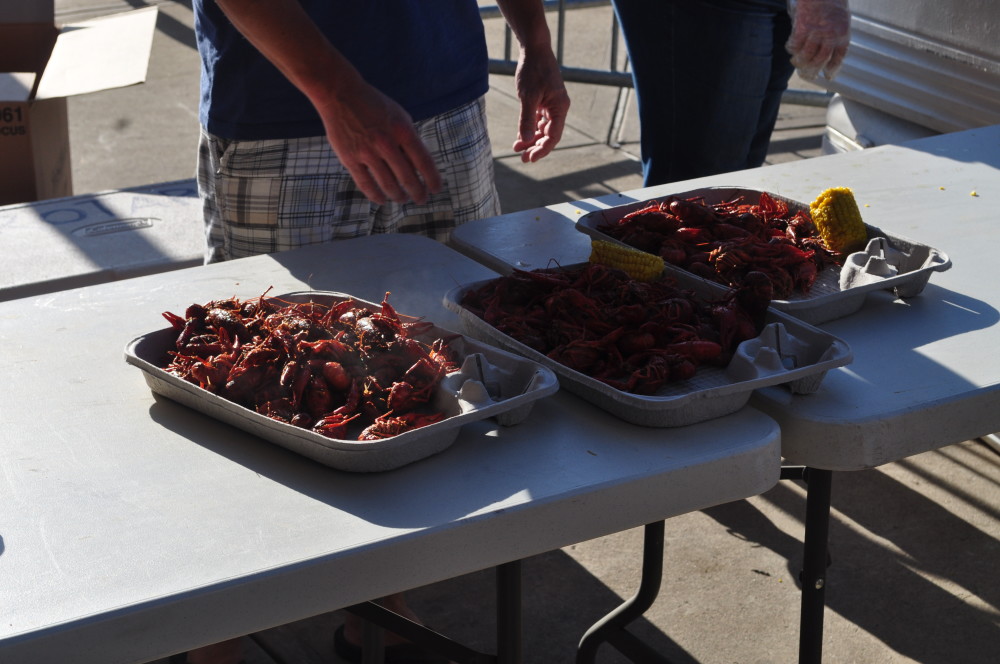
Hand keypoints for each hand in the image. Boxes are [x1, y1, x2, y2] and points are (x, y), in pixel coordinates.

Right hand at [315, 80, 441, 205]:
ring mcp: (366, 152)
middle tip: (421, 200)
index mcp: (402, 131)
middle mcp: (386, 143)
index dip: (433, 180)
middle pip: (407, 178)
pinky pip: (365, 184)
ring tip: (403, 199)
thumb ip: (410, 139)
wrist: (340, 94)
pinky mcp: (349, 159)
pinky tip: (382, 200)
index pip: (424, 162)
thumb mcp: (399, 116)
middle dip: (418, 193)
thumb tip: (419, 167)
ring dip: (398, 196)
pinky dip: (376, 196)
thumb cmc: (374, 105)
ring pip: (388, 185)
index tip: (436, 190)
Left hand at [512, 48, 569, 162]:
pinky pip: (538, 119)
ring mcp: (551, 104)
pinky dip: (529, 127)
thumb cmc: (533, 70)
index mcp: (559, 108)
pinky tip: (520, 136)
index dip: (542, 149)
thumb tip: (524, 140)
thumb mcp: (528, 96)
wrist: (534, 49)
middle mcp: (558, 108)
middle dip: (536, 147)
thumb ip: (526, 119)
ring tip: (517, 148)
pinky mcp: (544, 100)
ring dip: (531, 139)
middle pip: (549, 135)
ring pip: (543, 128)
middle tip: (522, 159)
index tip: (529, 159)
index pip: (553, 136)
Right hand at [785, 0, 850, 80]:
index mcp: (842, 34)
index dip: (832, 69)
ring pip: (806, 56)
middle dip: (813, 71)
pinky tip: (791, 49)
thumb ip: (836, 33)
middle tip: (807, 75)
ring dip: (800, 62)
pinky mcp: (802, 27)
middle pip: (820, 61)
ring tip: (796, 63)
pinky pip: (795, 45)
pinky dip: (792, 49)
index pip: (838, 57)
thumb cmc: (832, 0)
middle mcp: (830, 35)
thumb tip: (827, 50)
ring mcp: (816, 32)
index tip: (827, 76)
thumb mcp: (842, 18)